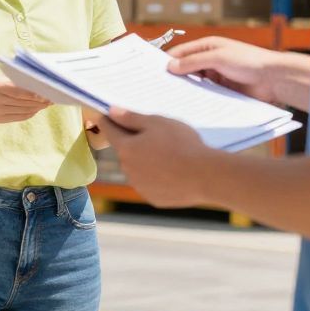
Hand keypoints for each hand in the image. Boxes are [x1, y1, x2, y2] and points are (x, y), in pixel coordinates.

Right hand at [0, 79, 51, 123]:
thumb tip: (37, 85)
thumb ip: (15, 82)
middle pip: (22, 103)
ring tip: (46, 104)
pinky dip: (30, 113)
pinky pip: (19, 117)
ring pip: (22, 111)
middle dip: (38, 102)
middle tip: (51, 99)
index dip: (32, 95)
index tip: (45, 95)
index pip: (18, 92)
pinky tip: (36, 109)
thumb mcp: (0, 80)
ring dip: (36, 108)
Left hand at [97, 106, 215, 207]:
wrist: (205, 176)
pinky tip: (173, 173)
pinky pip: (150, 184)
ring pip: (137, 169)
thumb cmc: (182, 144)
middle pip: (125, 151)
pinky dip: (157, 178)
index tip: (104, 116)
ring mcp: (140, 186)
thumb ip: (131, 118)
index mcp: (126, 148)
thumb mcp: (157, 123)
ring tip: (170, 157)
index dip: (107, 121)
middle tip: (155, 138)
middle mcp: (127, 169)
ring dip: (145, 162)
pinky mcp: (153, 198)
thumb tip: (111, 112)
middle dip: (134, 143)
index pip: (109, 131)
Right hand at [166, 37, 284, 104]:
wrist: (274, 79)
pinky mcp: (222, 91)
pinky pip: (205, 94)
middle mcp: (210, 60)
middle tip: (158, 87)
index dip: (168, 61)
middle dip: (175, 76)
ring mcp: (216, 76)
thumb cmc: (248, 61)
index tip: (153, 72)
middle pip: (186, 68)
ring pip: (195, 82)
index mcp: (208, 46)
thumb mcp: (218, 57)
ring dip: (186, 88)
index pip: (181, 52)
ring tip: (170, 98)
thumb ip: (193, 62)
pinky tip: (188, 104)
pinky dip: (197, 97)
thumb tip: (170, 66)